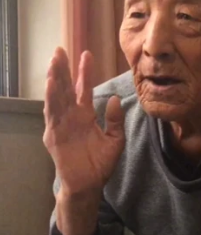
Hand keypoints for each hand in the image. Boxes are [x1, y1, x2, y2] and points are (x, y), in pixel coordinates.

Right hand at [43, 48, 124, 234]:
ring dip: (55, 79)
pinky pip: (52, 115)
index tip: (87, 54)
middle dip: (63, 69)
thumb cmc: (100, 164)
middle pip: (65, 88)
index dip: (84, 72)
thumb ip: (115, 120)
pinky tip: (51, 84)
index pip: (84, 89)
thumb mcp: (115, 140)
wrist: (90, 184)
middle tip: (61, 50)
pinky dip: (51, 99)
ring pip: (56, 97)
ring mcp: (61, 125)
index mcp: (85, 115)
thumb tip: (116, 99)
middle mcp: (71, 116)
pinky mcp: (54, 135)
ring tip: (54, 61)